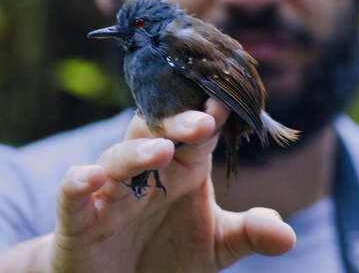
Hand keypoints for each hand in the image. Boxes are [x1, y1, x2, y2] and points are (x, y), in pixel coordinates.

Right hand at [48, 99, 294, 272]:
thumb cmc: (166, 255)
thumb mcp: (214, 245)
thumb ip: (248, 233)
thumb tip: (286, 234)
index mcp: (181, 168)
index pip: (196, 133)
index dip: (211, 117)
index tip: (230, 102)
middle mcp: (145, 171)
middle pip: (154, 132)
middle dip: (176, 122)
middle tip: (204, 119)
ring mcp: (110, 192)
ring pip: (117, 157)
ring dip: (138, 151)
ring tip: (164, 150)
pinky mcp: (78, 217)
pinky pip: (72, 192)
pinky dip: (78, 182)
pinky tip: (90, 177)